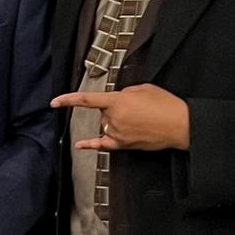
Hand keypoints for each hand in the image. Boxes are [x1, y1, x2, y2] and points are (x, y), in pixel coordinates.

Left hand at [51, 84, 189, 150]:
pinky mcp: (123, 145)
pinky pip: (103, 145)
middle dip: (115, 108)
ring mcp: (118, 133)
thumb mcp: (143, 89)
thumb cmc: (165, 105)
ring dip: (116, 121)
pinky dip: (91, 144)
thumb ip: (124, 93)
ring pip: (107, 125)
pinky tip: (81, 144)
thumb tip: (117, 100)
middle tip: (136, 108)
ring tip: (138, 120)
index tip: (55, 102)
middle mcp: (114, 118)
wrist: (180, 125)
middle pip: (103, 112)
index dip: (68, 100)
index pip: (87, 100)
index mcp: (118, 101)